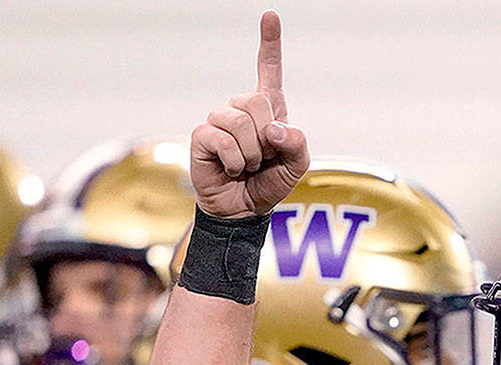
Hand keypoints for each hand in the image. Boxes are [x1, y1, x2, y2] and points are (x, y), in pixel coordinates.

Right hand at [190, 10, 309, 218]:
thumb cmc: (269, 183)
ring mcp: (219, 121)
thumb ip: (297, 144)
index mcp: (268, 111)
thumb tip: (275, 129)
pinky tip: (231, 169)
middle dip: (266, 137)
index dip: (270, 45)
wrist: (245, 209)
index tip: (270, 16)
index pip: (269, 72)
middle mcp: (241, 110)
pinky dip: (234, 160)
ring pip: (239, 121)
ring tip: (247, 166)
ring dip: (251, 153)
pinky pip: (221, 139)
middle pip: (257, 101)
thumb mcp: (297, 166)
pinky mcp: (202, 136)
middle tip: (263, 158)